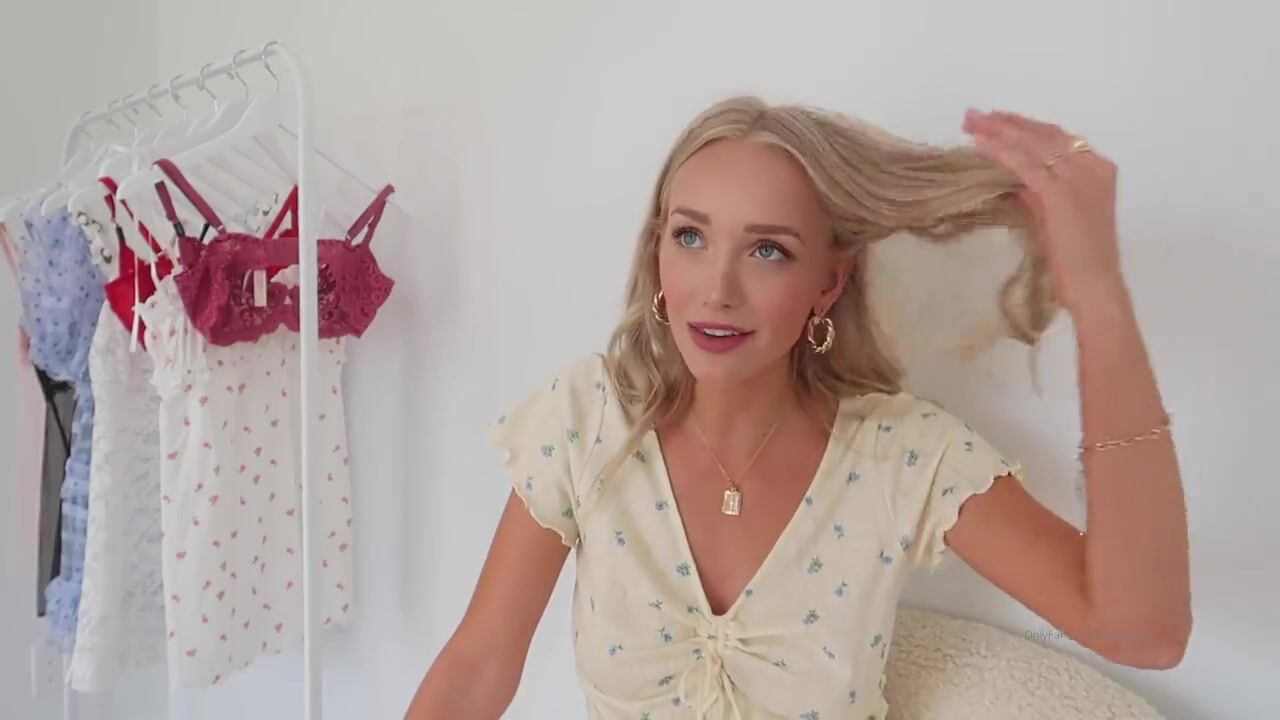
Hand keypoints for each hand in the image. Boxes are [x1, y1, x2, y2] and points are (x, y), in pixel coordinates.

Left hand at [962, 108, 1125, 311]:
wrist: (1094, 285)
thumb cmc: (1077, 260)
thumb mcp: (1058, 218)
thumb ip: (1041, 195)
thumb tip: (1017, 180)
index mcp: (1097, 169)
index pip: (1056, 137)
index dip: (1023, 127)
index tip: (996, 120)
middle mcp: (1091, 166)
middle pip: (1044, 134)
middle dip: (1007, 122)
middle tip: (974, 115)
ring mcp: (1078, 178)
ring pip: (1033, 144)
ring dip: (999, 131)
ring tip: (971, 122)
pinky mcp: (1061, 194)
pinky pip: (1026, 165)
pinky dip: (1002, 152)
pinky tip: (981, 144)